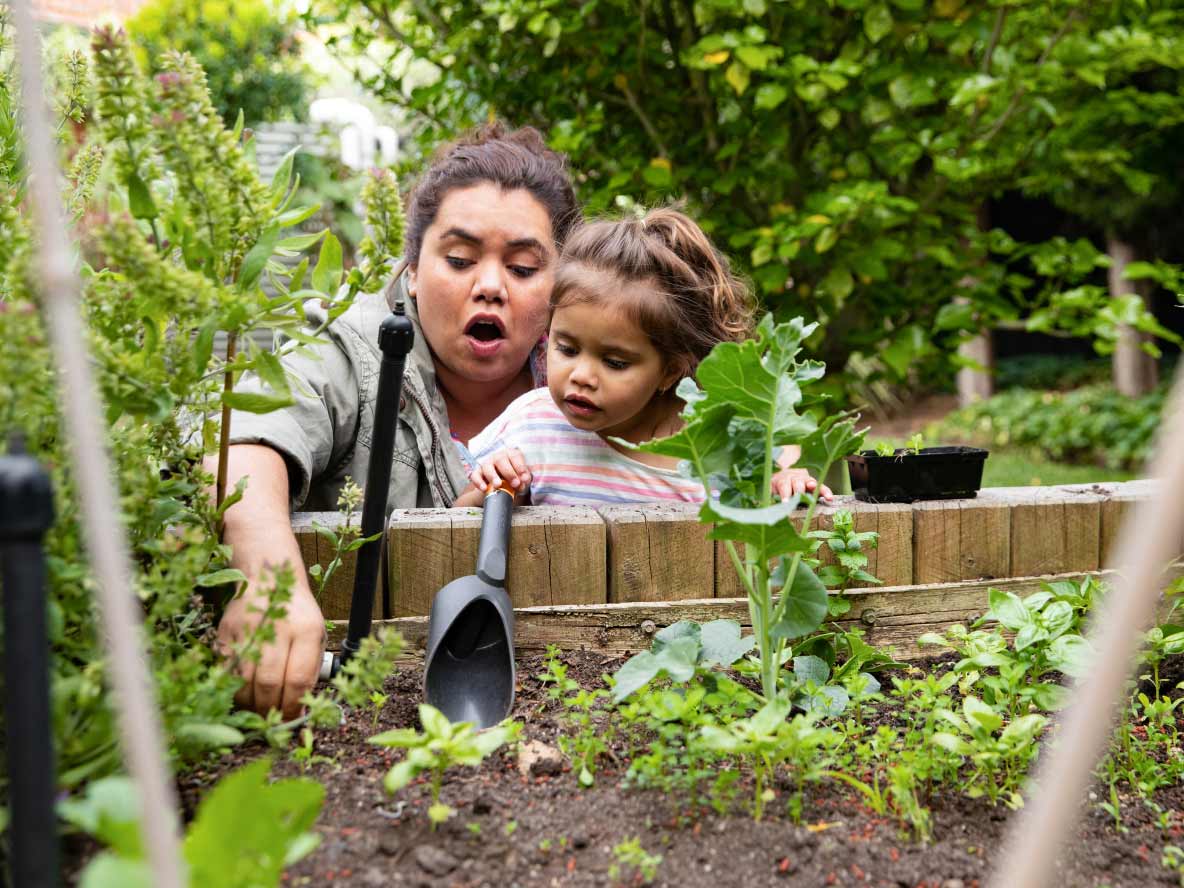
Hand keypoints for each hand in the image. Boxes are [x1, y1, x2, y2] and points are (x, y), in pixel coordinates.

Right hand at [217, 580, 325, 719]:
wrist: (269, 579)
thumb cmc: (297, 615)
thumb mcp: (316, 636)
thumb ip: (309, 671)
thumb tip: (299, 711)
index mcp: (306, 629)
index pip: (297, 679)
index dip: (292, 707)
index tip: (292, 720)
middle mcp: (276, 628)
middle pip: (268, 683)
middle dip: (271, 710)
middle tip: (273, 721)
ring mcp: (247, 629)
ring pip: (244, 681)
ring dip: (251, 705)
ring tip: (259, 711)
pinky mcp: (225, 632)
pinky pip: (226, 672)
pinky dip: (234, 690)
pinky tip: (244, 694)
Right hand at [469, 447, 531, 499]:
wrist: (499, 487)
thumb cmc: (513, 479)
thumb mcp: (521, 478)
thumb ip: (524, 479)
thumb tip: (523, 481)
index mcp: (510, 455)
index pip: (515, 456)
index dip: (520, 466)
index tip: (524, 478)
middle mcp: (498, 457)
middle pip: (500, 460)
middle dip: (509, 473)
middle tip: (515, 484)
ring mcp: (486, 464)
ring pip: (487, 467)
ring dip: (493, 476)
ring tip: (498, 485)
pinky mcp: (477, 473)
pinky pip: (475, 475)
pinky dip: (479, 482)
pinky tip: (484, 488)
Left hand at [771, 467, 832, 502]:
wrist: (784, 474)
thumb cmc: (776, 488)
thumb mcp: (769, 491)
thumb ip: (769, 498)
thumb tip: (768, 509)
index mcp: (782, 480)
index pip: (784, 486)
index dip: (785, 494)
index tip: (786, 503)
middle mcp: (795, 478)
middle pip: (798, 483)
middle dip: (800, 491)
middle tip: (802, 499)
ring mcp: (805, 480)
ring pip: (811, 482)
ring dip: (816, 489)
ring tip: (821, 495)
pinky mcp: (814, 484)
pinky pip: (821, 487)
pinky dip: (826, 492)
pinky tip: (830, 498)